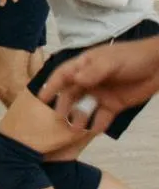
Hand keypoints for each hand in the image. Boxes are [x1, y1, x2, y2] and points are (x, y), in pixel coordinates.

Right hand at [38, 39, 158, 132]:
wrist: (158, 66)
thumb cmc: (131, 57)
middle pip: (71, 94)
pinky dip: (97, 124)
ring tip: (74, 129)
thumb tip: (74, 80)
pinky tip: (93, 131)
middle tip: (57, 119)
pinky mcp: (114, 104)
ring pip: (84, 107)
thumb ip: (93, 71)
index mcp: (84, 66)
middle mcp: (89, 80)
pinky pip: (102, 116)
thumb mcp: (110, 62)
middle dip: (63, 106)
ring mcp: (101, 93)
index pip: (63, 76)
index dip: (51, 86)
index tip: (41, 98)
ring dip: (78, 117)